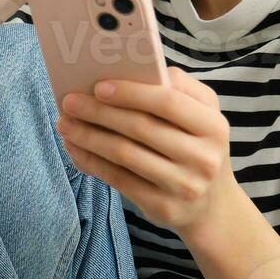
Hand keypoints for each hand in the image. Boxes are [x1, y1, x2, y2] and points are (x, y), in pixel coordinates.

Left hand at [54, 68, 238, 235]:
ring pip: (125, 154)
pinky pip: (119, 179)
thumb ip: (179, 89)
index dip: (131, 93)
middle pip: (141, 128)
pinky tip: (76, 149)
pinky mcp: (163, 207)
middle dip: (100, 112)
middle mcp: (203, 157)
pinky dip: (92, 161)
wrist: (213, 206)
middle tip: (69, 102)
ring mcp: (184, 185)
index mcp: (214, 126)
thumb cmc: (198, 147)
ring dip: (88, 137)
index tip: (98, 86)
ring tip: (65, 124)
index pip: (168, 102)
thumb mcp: (203, 116)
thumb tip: (132, 72)